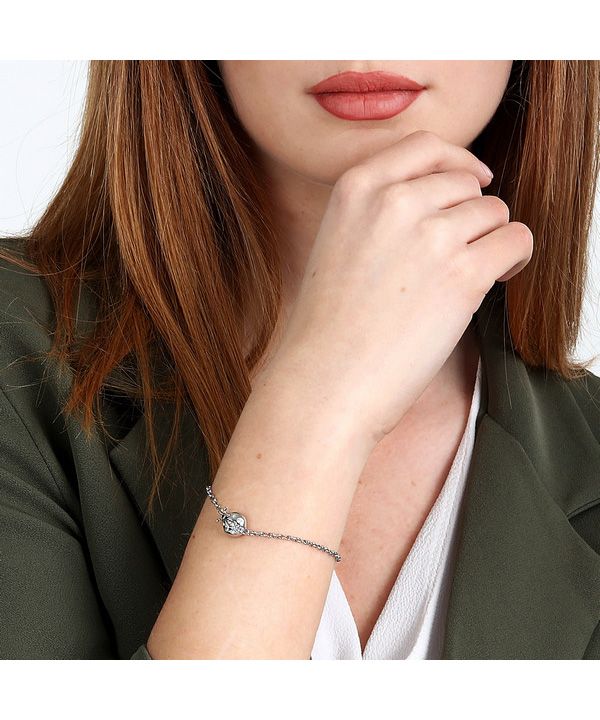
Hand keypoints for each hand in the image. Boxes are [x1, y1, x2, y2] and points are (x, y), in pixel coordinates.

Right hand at [262, 130, 532, 444]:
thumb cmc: (329, 327)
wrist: (327, 379)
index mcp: (356, 188)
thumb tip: (445, 198)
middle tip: (458, 252)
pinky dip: (513, 258)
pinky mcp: (464, 273)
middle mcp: (394, 201)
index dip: (457, 162)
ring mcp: (431, 234)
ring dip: (490, 239)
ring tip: (467, 275)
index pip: (425, 146)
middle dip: (469, 214)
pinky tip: (495, 279)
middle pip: (466, 182)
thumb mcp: (337, 242)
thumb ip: (380, 209)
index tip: (472, 182)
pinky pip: (516, 240)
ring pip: (495, 210)